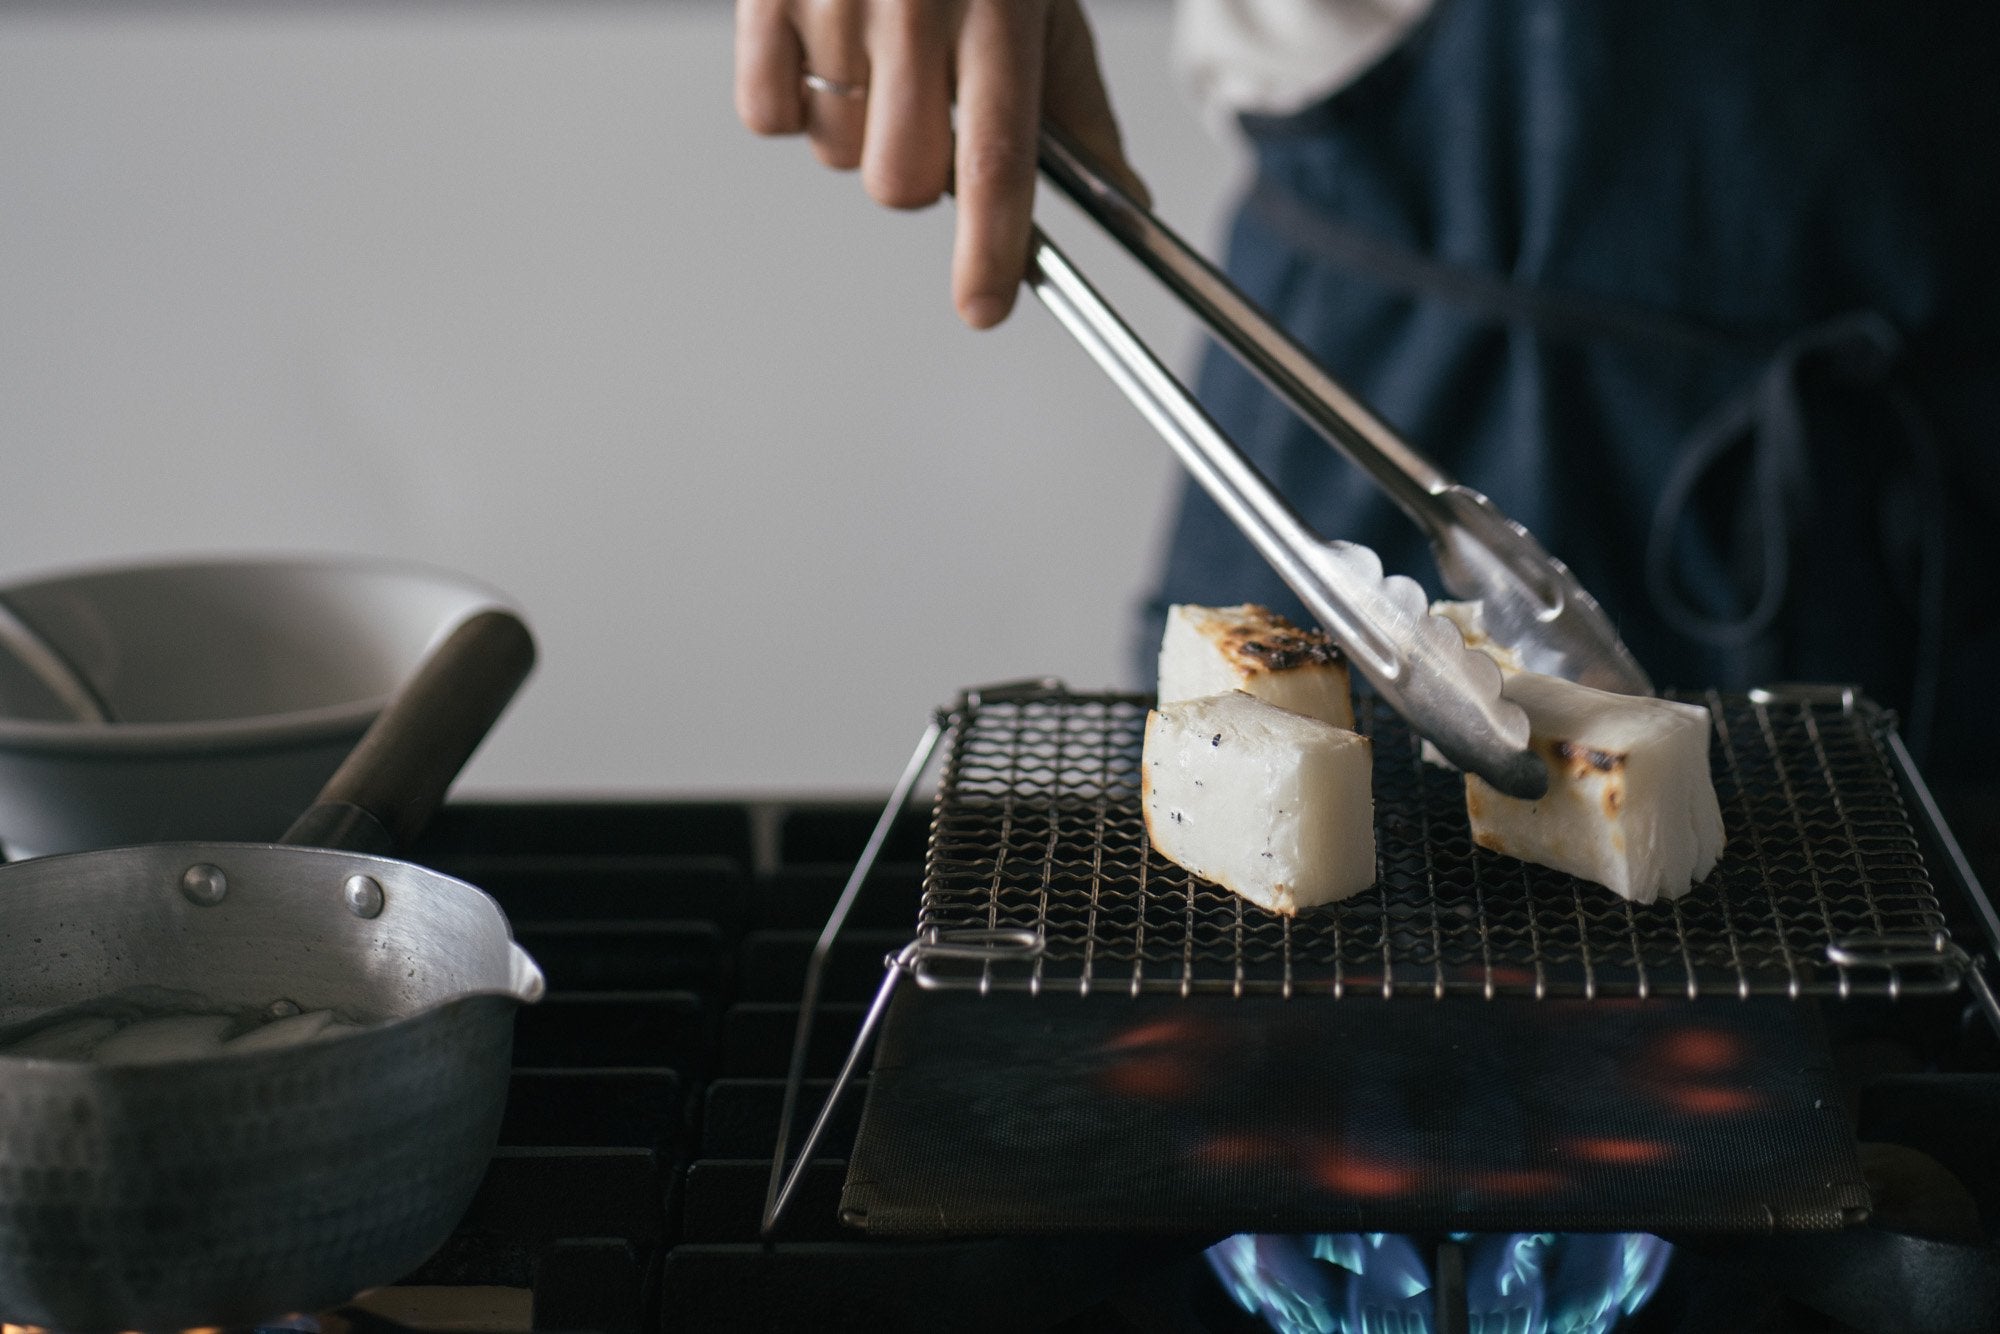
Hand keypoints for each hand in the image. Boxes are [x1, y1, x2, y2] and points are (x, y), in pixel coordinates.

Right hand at [735, 0, 1146, 328]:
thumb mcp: (1042, 6)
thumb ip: (1078, 111)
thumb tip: (1125, 205)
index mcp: (1000, 5)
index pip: (996, 157)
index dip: (990, 246)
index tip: (985, 307)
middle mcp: (914, 0)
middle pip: (902, 179)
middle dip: (918, 174)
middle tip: (928, 113)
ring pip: (835, 152)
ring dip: (857, 132)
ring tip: (876, 55)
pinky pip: (766, 114)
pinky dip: (791, 105)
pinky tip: (822, 50)